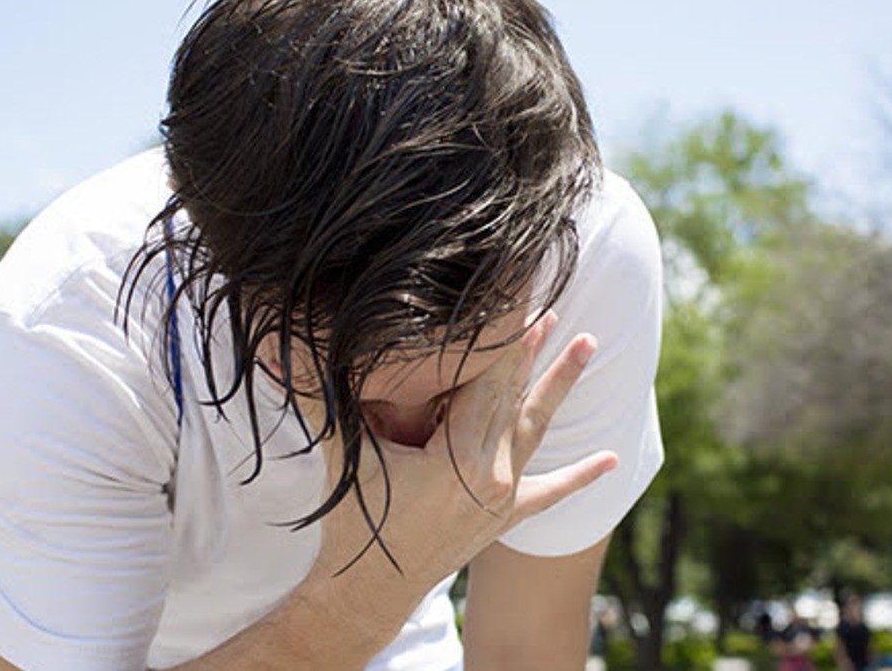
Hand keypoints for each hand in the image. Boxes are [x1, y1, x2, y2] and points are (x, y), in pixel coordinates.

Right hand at [308, 312, 618, 587]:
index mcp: (456, 459)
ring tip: (588, 344)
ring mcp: (501, 498)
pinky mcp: (504, 518)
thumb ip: (319, 400)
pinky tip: (611, 460)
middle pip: (512, 397)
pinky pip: (549, 493)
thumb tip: (280, 354)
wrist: (367, 592)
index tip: (518, 299)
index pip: (484, 382)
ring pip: (535, 429)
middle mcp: (490, 477)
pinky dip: (579, 477)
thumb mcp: (343, 456)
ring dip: (559, 387)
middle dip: (531, 348)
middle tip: (552, 304)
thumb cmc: (353, 524)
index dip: (500, 338)